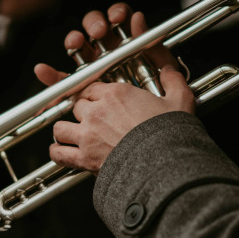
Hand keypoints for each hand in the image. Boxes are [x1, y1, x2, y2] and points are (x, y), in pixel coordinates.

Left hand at [34, 4, 193, 173]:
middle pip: (77, 106)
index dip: (95, 95)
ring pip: (61, 127)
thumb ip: (173, 81)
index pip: (92, 88)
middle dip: (83, 112)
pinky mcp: (84, 158)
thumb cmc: (171, 135)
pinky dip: (58, 153)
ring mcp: (87, 135)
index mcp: (116, 94)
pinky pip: (59, 153)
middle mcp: (97, 112)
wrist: (164, 167)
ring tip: (73, 134)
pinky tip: (61, 152)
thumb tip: (169, 70)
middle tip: (92, 120)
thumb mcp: (180, 101)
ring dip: (66, 130)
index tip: (100, 101)